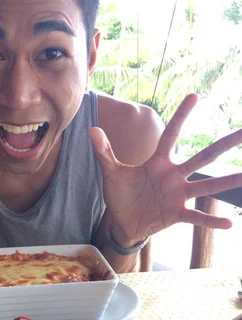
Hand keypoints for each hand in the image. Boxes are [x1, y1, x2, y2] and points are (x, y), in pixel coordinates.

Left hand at [89, 94, 241, 245]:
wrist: (122, 223)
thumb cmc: (120, 195)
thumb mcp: (111, 173)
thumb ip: (104, 152)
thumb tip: (92, 130)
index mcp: (159, 162)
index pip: (171, 135)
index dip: (182, 116)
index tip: (194, 96)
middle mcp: (174, 176)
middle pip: (202, 157)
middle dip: (223, 144)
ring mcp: (178, 195)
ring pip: (207, 186)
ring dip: (228, 181)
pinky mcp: (177, 214)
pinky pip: (197, 217)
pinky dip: (210, 220)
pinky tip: (229, 223)